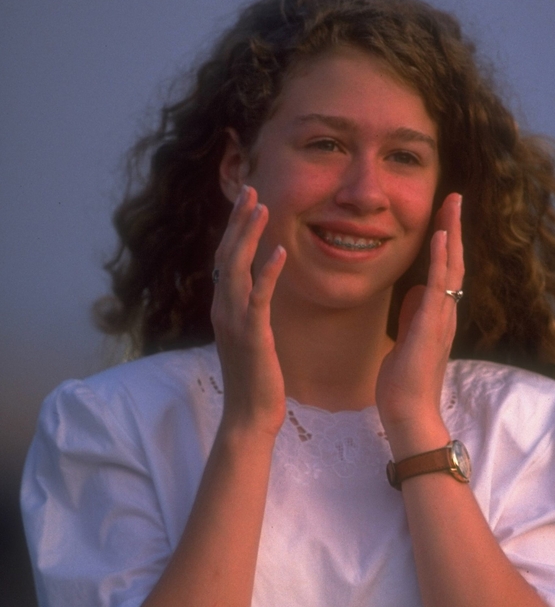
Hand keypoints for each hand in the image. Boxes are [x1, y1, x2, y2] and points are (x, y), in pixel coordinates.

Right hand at [211, 185, 286, 435]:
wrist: (250, 415)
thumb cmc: (255, 380)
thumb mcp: (250, 340)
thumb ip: (248, 314)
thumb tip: (254, 296)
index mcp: (223, 309)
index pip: (225, 260)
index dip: (234, 230)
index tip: (248, 204)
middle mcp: (223, 309)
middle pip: (226, 254)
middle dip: (239, 220)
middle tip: (252, 190)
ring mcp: (234, 321)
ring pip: (237, 268)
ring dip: (249, 235)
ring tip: (264, 207)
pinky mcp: (252, 334)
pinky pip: (259, 296)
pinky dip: (268, 272)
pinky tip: (280, 251)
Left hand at [376, 192, 463, 457]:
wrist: (408, 412)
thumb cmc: (404, 383)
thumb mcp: (405, 340)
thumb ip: (412, 315)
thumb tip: (414, 292)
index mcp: (439, 315)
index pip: (446, 270)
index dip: (447, 241)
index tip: (444, 214)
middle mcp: (446, 313)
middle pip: (454, 261)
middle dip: (454, 227)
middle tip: (454, 196)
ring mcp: (441, 318)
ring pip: (451, 267)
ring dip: (452, 233)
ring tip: (452, 203)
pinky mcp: (431, 326)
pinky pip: (439, 286)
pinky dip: (441, 260)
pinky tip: (441, 237)